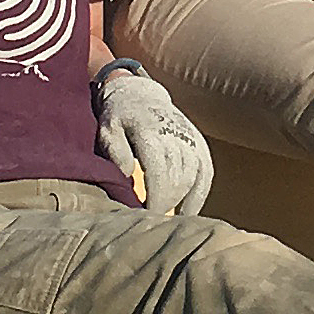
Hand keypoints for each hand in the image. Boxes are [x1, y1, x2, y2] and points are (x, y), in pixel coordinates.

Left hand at [96, 67, 213, 218]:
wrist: (138, 92)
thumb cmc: (119, 116)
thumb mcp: (107, 128)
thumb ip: (116, 150)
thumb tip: (128, 173)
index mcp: (150, 132)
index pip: (159, 171)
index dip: (156, 196)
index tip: (146, 215)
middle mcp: (175, 135)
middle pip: (177, 178)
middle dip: (165, 203)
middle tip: (150, 220)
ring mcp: (190, 139)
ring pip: (193, 177)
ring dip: (180, 200)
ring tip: (165, 217)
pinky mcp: (199, 144)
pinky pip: (206, 173)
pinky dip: (200, 195)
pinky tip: (189, 213)